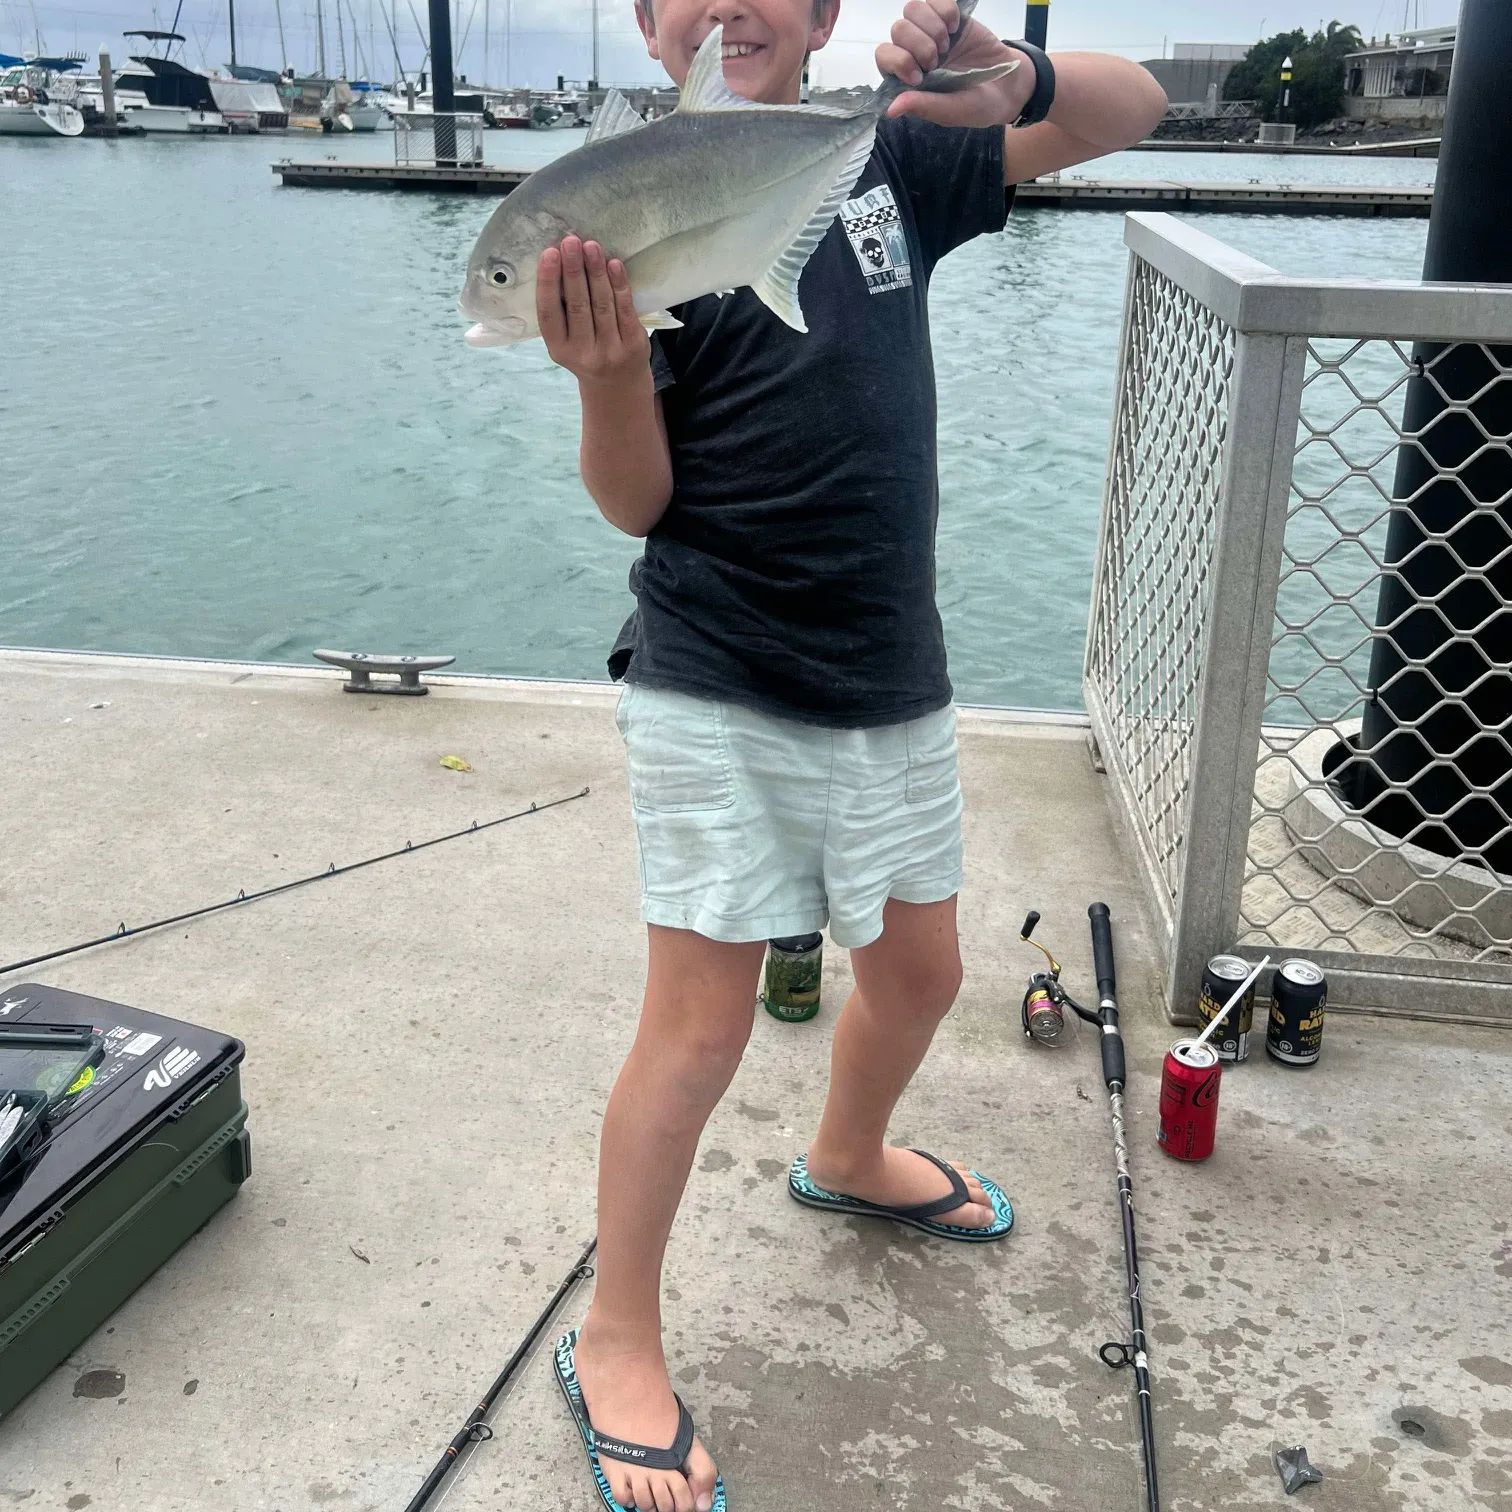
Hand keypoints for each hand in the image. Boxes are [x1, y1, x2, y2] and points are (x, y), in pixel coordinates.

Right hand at [536, 234, 649, 386]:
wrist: (618, 387)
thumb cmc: (588, 354)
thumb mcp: (567, 342)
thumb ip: (562, 313)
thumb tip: (561, 263)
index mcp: (559, 350)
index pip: (549, 314)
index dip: (548, 282)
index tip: (549, 254)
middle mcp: (584, 353)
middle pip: (578, 305)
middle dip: (573, 270)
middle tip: (571, 241)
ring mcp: (611, 350)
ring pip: (602, 304)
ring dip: (596, 271)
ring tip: (591, 246)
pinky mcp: (633, 344)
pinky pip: (625, 308)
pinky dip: (619, 283)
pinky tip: (613, 264)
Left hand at [876, 0, 1034, 126]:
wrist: (1009, 85)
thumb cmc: (977, 105)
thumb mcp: (952, 111)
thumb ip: (923, 106)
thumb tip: (890, 110)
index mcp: (908, 79)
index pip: (884, 57)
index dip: (899, 61)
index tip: (920, 76)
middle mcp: (915, 53)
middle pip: (898, 29)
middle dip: (919, 45)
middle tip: (938, 60)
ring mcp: (930, 32)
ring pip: (912, 10)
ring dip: (932, 26)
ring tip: (948, 44)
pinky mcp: (949, 16)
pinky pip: (935, 0)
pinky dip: (945, 10)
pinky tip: (956, 27)